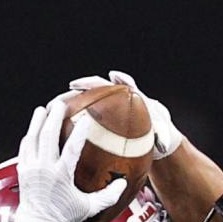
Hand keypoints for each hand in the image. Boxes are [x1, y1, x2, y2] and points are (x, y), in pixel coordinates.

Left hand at [15, 99, 127, 221]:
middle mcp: (45, 169)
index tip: (87, 118)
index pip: (72, 148)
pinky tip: (34, 129)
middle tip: (60, 103)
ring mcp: (31, 169)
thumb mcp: (88, 208)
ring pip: (33, 138)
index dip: (80, 131)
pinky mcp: (22, 171)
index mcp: (62, 176)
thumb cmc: (64, 219)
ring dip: (38, 121)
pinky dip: (30, 136)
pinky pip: (25, 148)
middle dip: (54, 116)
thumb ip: (107, 196)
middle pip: (48, 135)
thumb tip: (123, 184)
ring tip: (43, 109)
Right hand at [67, 70, 183, 159]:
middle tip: (74, 85)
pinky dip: (75, 116)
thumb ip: (162, 137)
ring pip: (89, 98)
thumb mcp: (162, 136)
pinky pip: (86, 113)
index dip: (120, 80)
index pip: (126, 84)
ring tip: (58, 103)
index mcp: (135, 97)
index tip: (113, 76)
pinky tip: (62, 123)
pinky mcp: (102, 116)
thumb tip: (164, 145)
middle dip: (87, 84)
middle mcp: (119, 98)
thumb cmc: (159, 136)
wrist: (153, 140)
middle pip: (101, 86)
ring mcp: (108, 106)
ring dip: (74, 98)